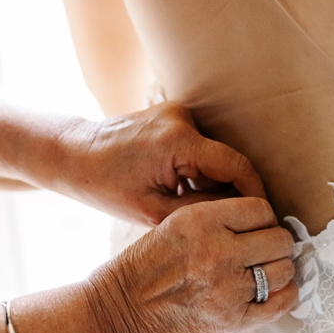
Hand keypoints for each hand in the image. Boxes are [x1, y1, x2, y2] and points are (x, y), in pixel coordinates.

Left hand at [57, 102, 265, 225]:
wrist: (71, 152)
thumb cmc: (104, 185)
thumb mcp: (153, 211)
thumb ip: (202, 211)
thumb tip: (240, 213)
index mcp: (179, 141)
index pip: (237, 166)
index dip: (255, 193)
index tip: (263, 216)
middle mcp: (183, 119)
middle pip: (227, 161)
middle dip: (228, 191)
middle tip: (222, 220)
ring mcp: (178, 112)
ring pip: (215, 156)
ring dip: (210, 180)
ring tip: (187, 202)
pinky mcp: (173, 114)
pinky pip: (201, 147)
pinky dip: (197, 169)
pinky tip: (179, 187)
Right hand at [84, 196, 296, 332]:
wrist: (111, 319)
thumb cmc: (139, 272)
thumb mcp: (172, 228)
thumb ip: (216, 224)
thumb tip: (264, 223)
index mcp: (199, 221)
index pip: (261, 209)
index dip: (262, 220)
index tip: (256, 230)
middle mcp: (218, 252)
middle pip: (279, 239)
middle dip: (275, 244)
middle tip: (262, 253)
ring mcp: (229, 289)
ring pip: (285, 269)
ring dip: (279, 270)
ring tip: (263, 274)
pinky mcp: (234, 322)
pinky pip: (283, 301)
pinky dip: (284, 295)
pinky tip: (271, 293)